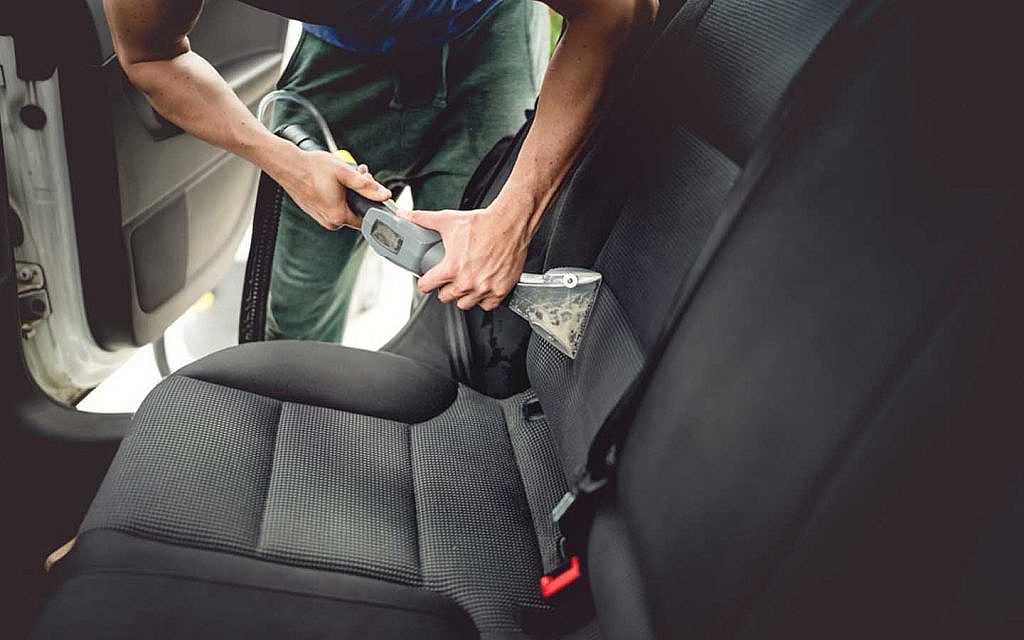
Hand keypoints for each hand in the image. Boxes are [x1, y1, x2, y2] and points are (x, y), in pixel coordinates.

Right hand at [278, 148, 390, 229]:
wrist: (287, 165)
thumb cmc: (312, 168)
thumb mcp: (345, 173)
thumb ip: (367, 186)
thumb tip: (385, 195)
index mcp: (338, 217)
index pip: (366, 219)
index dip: (372, 202)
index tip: (372, 188)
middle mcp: (329, 222)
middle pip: (356, 211)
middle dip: (362, 193)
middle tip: (361, 174)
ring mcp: (321, 218)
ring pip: (345, 207)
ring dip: (351, 192)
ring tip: (347, 174)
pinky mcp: (315, 212)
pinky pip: (333, 206)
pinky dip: (339, 194)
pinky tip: (335, 180)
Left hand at [401, 202, 531, 310]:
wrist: (510, 223)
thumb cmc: (483, 223)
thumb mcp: (448, 220)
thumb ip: (423, 219)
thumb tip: (404, 214)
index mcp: (452, 267)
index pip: (426, 287)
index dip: (425, 282)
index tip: (428, 280)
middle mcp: (467, 282)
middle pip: (445, 298)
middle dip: (445, 288)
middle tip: (450, 278)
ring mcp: (484, 288)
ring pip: (465, 304)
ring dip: (464, 296)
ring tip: (466, 284)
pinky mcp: (500, 291)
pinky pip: (487, 306)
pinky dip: (484, 299)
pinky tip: (483, 288)